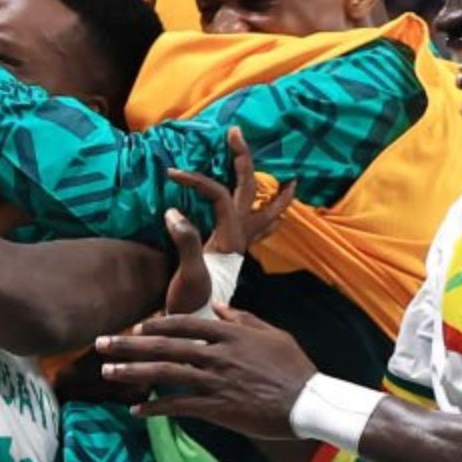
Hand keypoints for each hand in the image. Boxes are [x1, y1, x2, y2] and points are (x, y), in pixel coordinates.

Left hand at [92, 303, 320, 441]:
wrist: (308, 402)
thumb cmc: (294, 368)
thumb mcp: (272, 334)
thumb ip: (242, 319)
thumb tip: (218, 307)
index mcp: (230, 334)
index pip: (184, 324)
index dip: (157, 325)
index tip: (136, 326)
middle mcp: (217, 354)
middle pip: (164, 346)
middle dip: (128, 344)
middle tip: (100, 343)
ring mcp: (215, 381)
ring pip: (165, 373)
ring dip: (132, 372)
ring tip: (106, 372)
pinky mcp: (217, 408)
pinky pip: (179, 406)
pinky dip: (155, 407)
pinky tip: (136, 410)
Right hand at [156, 125, 294, 314]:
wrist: (196, 327)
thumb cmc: (191, 303)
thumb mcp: (189, 275)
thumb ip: (186, 242)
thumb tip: (173, 212)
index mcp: (229, 237)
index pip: (219, 194)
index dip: (197, 181)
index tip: (171, 174)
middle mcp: (238, 236)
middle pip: (248, 190)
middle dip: (244, 160)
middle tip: (238, 134)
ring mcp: (237, 245)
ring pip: (262, 209)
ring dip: (274, 193)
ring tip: (290, 181)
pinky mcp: (230, 254)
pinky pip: (257, 228)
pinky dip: (270, 216)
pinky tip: (278, 216)